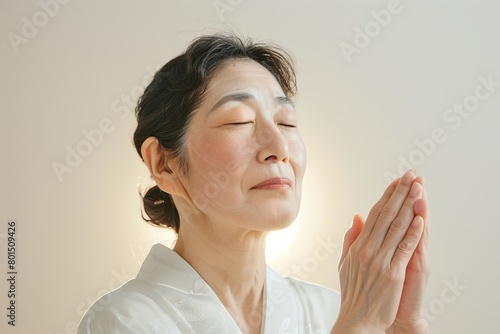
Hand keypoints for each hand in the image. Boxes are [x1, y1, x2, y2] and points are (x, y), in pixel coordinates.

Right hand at [331, 170, 425, 332]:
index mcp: (358, 245)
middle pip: (386, 215)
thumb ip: (351, 237)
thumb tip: (357, 216)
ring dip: (409, 206)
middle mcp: (368, 249)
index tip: (397, 181)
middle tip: (410, 175)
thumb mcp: (345, 262)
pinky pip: (404, 248)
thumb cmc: (353, 293)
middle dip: (400, 193)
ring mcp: (380, 260)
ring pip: (397, 227)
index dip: (387, 195)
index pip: (375, 213)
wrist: (356, 319)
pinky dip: (413, 232)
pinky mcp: (393, 273)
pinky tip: (420, 218)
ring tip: (418, 188)